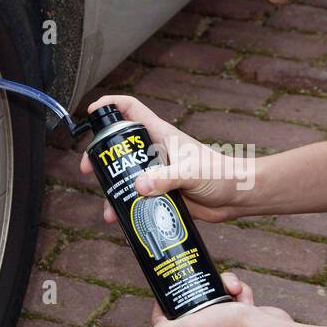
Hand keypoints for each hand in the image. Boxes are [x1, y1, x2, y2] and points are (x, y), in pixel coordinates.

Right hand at [79, 94, 246, 224]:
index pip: (131, 109)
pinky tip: (121, 220)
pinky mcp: (162, 193)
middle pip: (120, 146)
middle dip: (100, 156)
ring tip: (108, 209)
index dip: (109, 106)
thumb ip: (165, 179)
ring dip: (112, 189)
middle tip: (87, 170)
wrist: (238, 196)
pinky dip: (126, 206)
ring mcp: (158, 172)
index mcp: (161, 135)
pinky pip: (137, 197)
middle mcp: (156, 152)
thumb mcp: (190, 173)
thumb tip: (138, 187)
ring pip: (126, 175)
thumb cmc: (222, 175)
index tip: (91, 113)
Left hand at [150, 271, 293, 326]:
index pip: (166, 321)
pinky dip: (240, 292)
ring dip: (225, 287)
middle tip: (209, 283)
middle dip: (202, 287)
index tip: (173, 286)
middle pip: (192, 302)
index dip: (166, 303)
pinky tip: (245, 298)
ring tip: (233, 290)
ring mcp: (223, 326)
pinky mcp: (241, 318)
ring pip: (215, 294)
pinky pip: (235, 296)